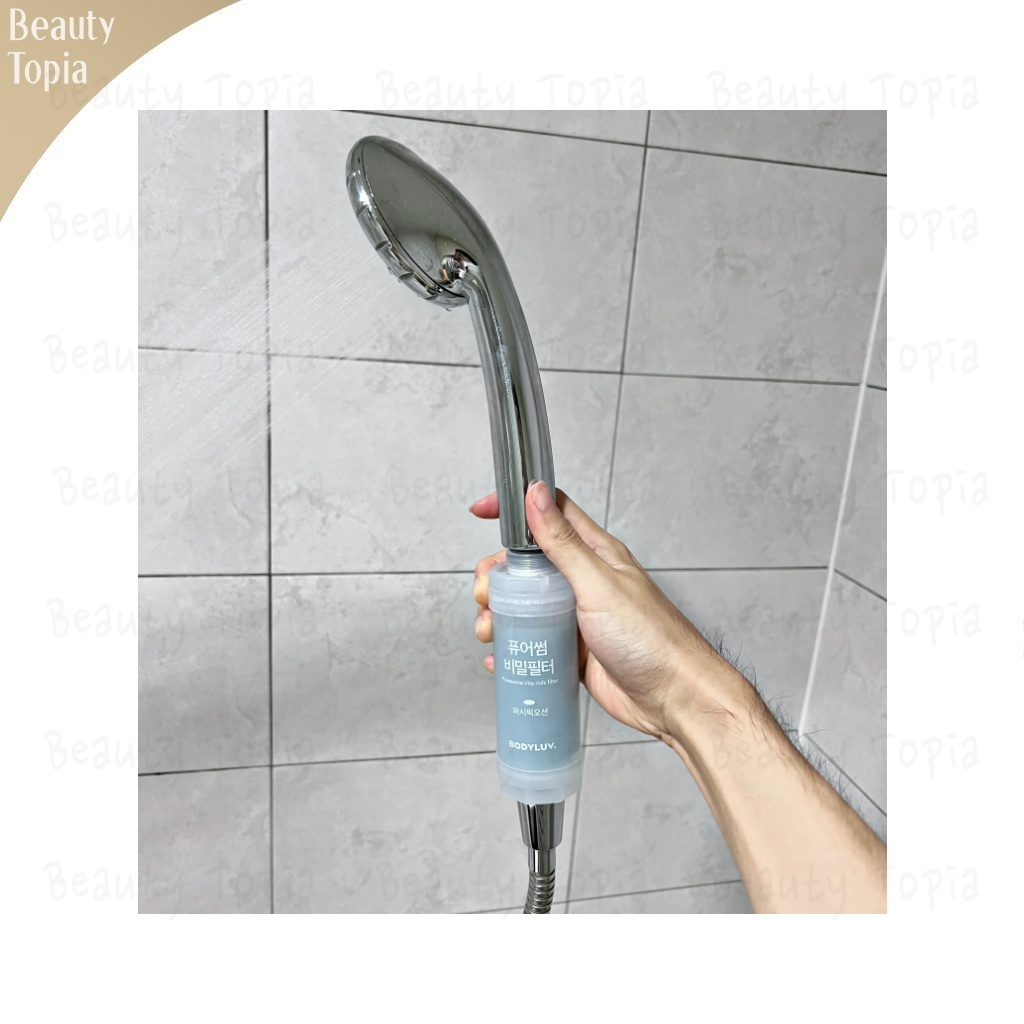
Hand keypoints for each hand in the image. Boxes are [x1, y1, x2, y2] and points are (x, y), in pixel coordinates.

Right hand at [470, 481, 740, 743]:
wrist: (674, 698)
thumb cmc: (650, 638)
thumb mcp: (597, 584)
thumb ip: (564, 542)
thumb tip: (536, 493)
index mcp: (594, 553)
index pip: (549, 514)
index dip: (515, 507)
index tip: (481, 511)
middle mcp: (583, 581)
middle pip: (526, 564)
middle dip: (496, 574)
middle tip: (485, 594)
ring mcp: (576, 616)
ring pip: (525, 604)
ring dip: (498, 614)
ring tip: (489, 632)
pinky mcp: (573, 651)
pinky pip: (533, 642)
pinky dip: (512, 648)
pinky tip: (500, 658)